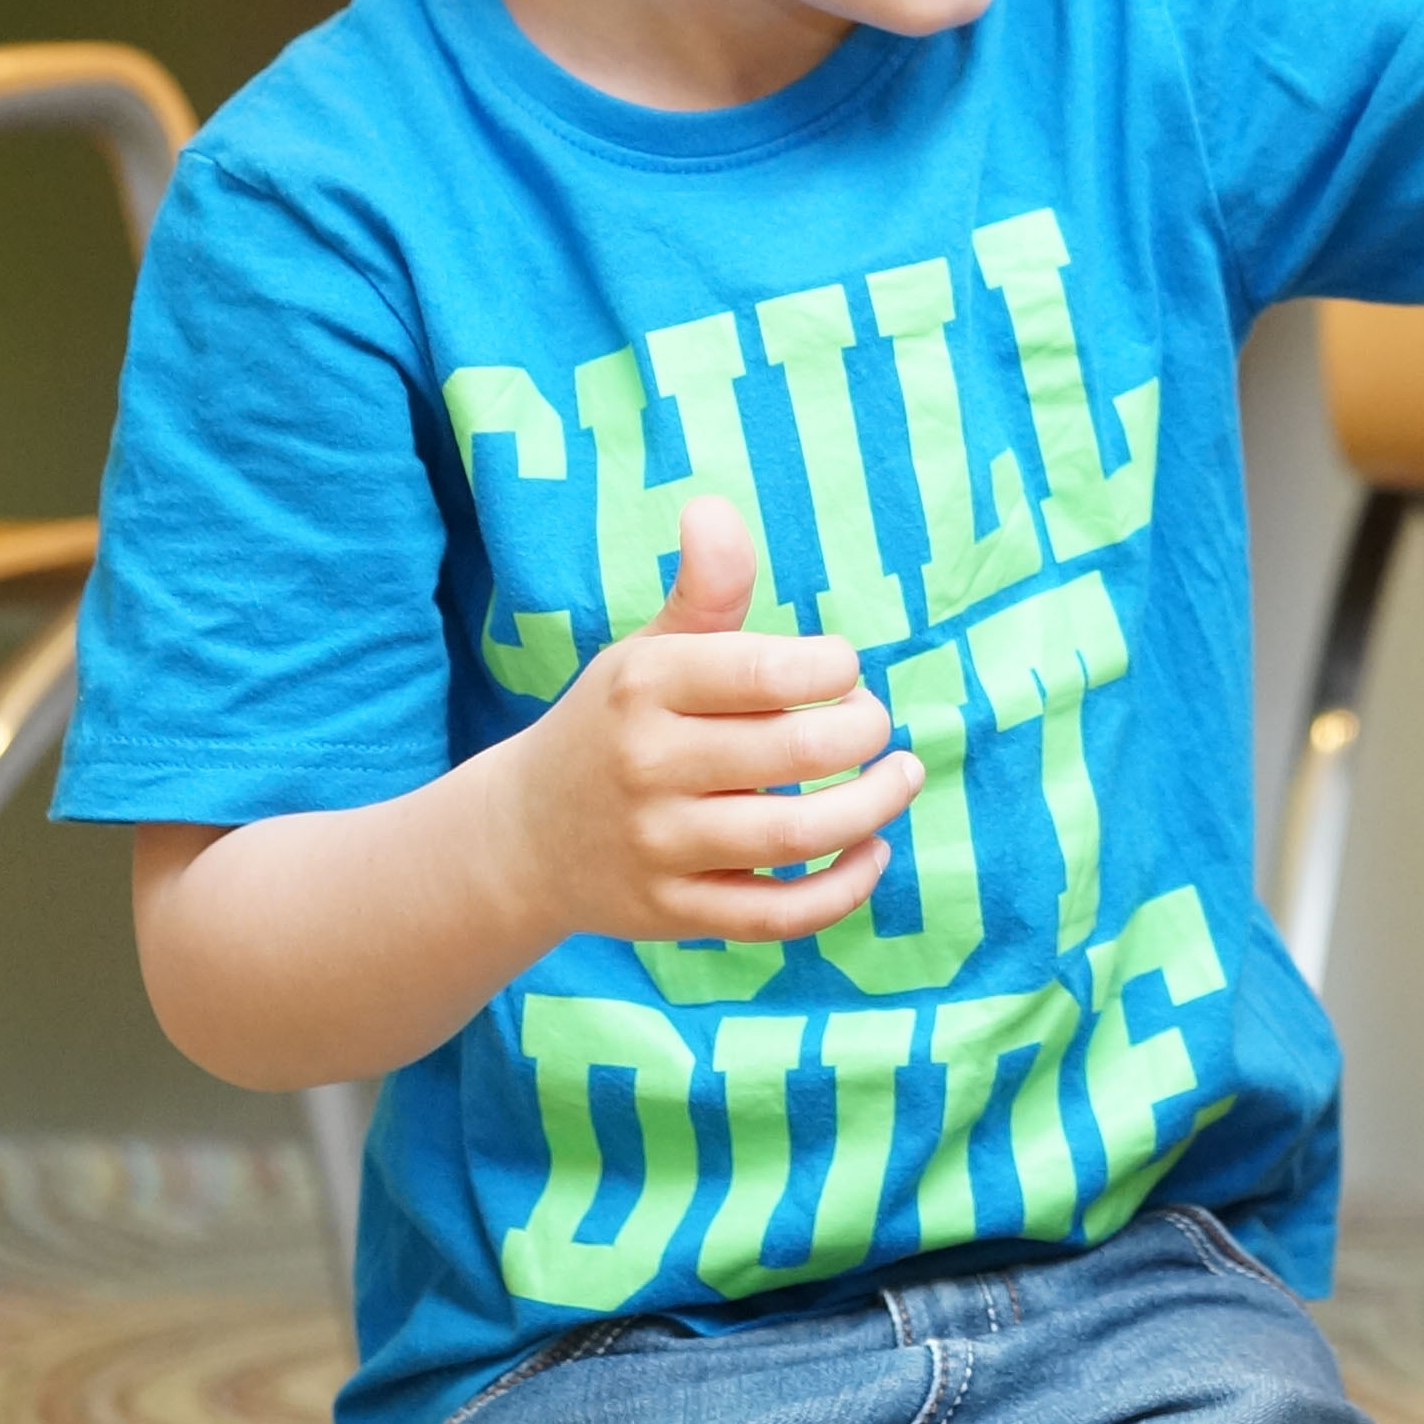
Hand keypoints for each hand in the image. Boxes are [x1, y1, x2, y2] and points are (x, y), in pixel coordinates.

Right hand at [496, 503, 923, 947]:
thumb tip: (715, 508)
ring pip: (795, 836)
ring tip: (901, 777)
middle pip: (794, 752)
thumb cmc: (613, 726)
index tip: (842, 667)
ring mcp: (660, 847)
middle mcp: (648, 767)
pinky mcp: (676, 912)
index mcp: (644, 686)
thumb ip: (703, 592)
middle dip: (861, 730)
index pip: (764, 671)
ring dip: (873, 806)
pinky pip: (777, 915)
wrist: (522, 838)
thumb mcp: (646, 653)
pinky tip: (872, 851)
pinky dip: (842, 890)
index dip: (831, 666)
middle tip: (873, 721)